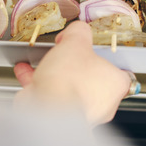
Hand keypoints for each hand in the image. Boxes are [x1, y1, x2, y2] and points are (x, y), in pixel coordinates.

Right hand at [13, 21, 136, 125]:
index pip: (119, 70)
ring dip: (54, 73)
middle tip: (66, 52)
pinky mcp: (59, 116)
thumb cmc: (70, 81)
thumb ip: (79, 32)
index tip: (95, 49)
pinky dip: (37, 82)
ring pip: (68, 86)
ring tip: (43, 58)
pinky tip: (26, 70)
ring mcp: (79, 111)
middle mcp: (102, 102)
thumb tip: (78, 29)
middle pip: (91, 77)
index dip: (105, 57)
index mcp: (115, 84)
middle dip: (75, 64)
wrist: (48, 109)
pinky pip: (49, 95)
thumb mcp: (77, 42)